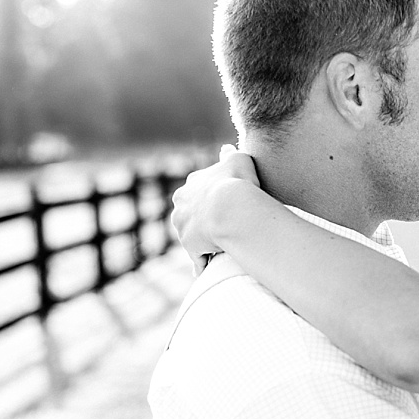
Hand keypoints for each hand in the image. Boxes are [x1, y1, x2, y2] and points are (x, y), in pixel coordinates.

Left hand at [171, 145, 260, 272]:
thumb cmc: (237, 182)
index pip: (196, 193)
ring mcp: (183, 228)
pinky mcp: (190, 247)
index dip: (211, 199)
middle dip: (202, 221)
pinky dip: (202, 264)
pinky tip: (210, 269)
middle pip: (190, 216)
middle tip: (221, 228)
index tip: (223, 205)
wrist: (231, 209)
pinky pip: (197, 259)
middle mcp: (180, 207)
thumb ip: (231, 155)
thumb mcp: (238, 160)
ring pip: (192, 237)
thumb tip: (226, 149)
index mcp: (189, 186)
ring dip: (202, 243)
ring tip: (218, 249)